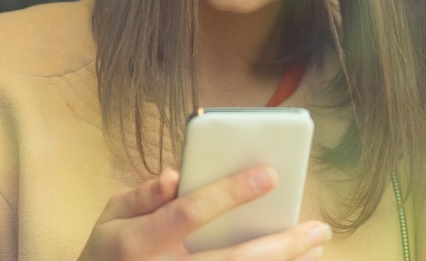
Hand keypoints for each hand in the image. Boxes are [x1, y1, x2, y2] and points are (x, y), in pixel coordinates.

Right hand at [77, 166, 330, 260]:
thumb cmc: (108, 252)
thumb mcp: (110, 217)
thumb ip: (141, 195)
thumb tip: (175, 176)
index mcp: (140, 241)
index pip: (190, 212)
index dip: (230, 193)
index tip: (270, 174)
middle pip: (232, 260)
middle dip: (280, 243)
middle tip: (318, 227)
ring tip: (316, 246)